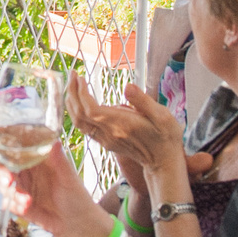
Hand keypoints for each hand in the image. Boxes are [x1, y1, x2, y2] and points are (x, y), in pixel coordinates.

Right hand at [0, 141, 108, 236]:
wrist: (78, 226)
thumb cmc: (77, 197)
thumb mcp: (69, 177)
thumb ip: (59, 160)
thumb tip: (54, 142)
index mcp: (36, 157)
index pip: (13, 143)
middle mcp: (25, 170)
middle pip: (1, 163)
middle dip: (0, 171)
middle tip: (7, 180)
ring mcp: (21, 187)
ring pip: (3, 184)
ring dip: (11, 192)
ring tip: (26, 201)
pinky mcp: (19, 204)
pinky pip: (9, 202)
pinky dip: (15, 205)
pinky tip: (26, 209)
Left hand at [70, 74, 184, 179]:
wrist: (164, 162)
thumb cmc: (165, 137)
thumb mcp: (162, 116)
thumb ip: (143, 101)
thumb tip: (128, 86)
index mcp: (121, 125)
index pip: (91, 110)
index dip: (81, 93)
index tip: (80, 77)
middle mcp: (109, 133)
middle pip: (80, 114)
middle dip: (72, 93)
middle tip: (73, 74)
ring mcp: (106, 139)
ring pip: (79, 122)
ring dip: (72, 102)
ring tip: (73, 84)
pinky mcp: (105, 141)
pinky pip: (84, 127)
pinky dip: (77, 111)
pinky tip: (79, 100)